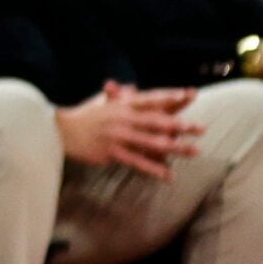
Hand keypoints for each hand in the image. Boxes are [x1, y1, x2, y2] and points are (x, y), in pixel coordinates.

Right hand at [56, 83, 203, 179]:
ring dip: (175, 148)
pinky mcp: (112, 152)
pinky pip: (138, 162)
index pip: (149, 99)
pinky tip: (169, 175)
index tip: (188, 94)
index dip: (169, 97)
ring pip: (152, 142)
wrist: (61, 131)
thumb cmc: (84, 116)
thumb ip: (119, 96)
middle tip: (201, 128)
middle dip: (181, 125)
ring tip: (194, 151)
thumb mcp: (102, 103)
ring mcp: (118, 135)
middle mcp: (122, 118)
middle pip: (157, 120)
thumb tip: (132, 87)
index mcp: (121, 104)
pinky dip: (154, 169)